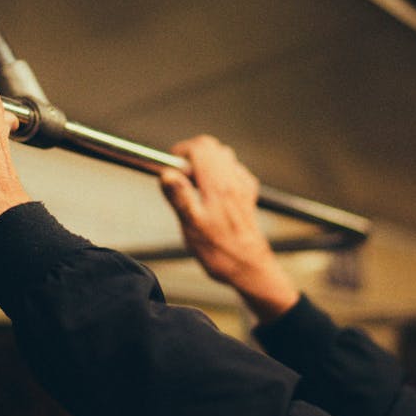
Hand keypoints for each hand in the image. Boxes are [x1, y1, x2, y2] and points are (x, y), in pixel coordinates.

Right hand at [160, 135, 298, 322]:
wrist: (248, 267)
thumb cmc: (220, 251)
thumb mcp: (191, 226)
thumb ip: (179, 197)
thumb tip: (167, 174)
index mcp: (217, 185)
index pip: (200, 149)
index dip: (181, 152)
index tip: (171, 165)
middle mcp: (232, 181)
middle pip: (212, 148)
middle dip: (193, 153)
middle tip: (180, 174)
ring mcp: (242, 187)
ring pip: (224, 157)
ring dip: (207, 161)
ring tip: (194, 183)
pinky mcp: (247, 196)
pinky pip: (235, 172)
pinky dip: (221, 172)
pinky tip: (213, 189)